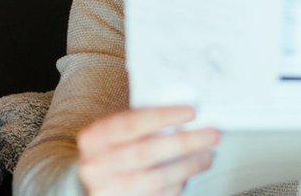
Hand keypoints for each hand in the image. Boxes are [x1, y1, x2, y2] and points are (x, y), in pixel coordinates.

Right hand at [77, 105, 218, 195]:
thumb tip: (188, 116)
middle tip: (212, 135)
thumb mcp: (117, 132)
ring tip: (207, 156)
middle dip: (185, 143)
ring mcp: (107, 189)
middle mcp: (96, 165)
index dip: (163, 117)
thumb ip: (143, 123)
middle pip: (147, 152)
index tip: (192, 112)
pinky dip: (178, 185)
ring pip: (156, 179)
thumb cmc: (112, 149)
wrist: (88, 182)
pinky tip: (190, 174)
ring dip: (188, 166)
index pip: (132, 123)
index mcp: (94, 138)